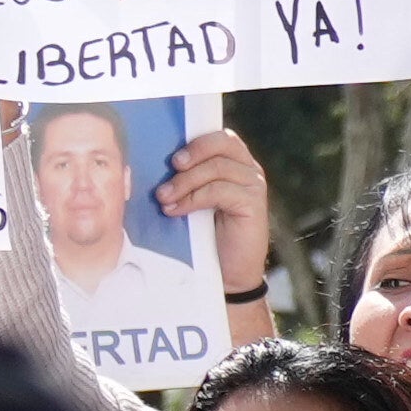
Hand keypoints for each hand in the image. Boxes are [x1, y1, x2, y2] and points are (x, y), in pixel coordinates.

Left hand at [160, 118, 274, 303]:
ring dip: (185, 182)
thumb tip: (157, 164)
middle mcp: (248, 170)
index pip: (219, 137)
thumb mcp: (195, 200)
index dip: (196, 141)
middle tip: (171, 167)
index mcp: (235, 164)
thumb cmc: (207, 236)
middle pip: (222, 143)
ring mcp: (253, 186)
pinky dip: (193, 198)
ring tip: (164, 198)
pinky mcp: (253, 204)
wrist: (226, 273)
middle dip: (193, 153)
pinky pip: (219, 190)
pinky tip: (176, 210)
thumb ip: (188, 179)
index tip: (172, 158)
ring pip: (217, 168)